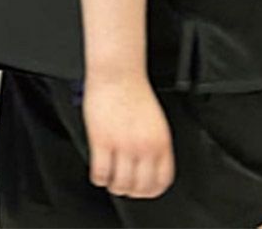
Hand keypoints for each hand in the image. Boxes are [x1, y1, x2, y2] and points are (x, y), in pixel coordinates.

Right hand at [82, 75, 175, 198]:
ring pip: (120, 185)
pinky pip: (100, 174)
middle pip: (140, 188)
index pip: (162, 181)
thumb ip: (155, 144)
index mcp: (161, 141)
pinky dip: (99, 177)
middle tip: (124, 183)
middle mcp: (144, 146)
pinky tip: (100, 169)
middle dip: (131, 190)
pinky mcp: (102, 141)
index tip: (144, 189)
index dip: (151, 190)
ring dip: (114, 185)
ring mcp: (123, 145)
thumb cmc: (134, 90)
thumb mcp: (156, 120)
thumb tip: (149, 167)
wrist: (118, 72)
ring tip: (111, 176)